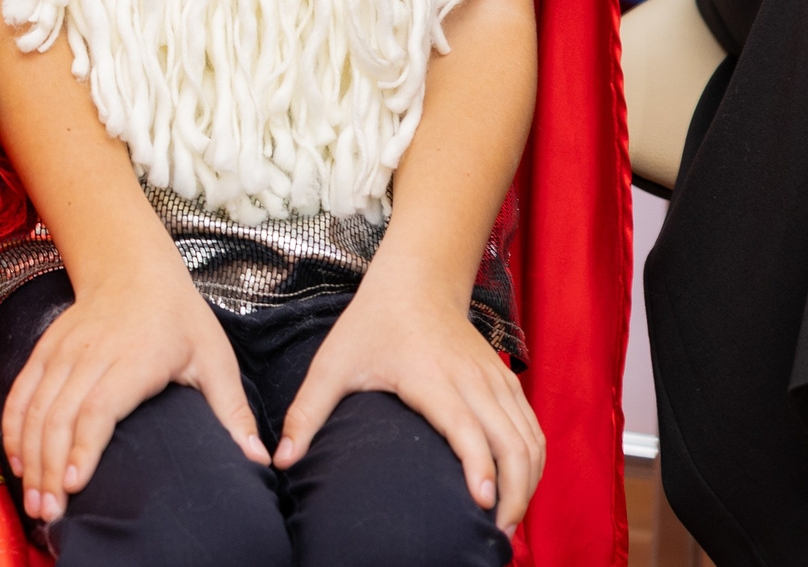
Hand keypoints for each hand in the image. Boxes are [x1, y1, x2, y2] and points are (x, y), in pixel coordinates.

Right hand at [1, 263, 268, 522]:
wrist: (131, 266)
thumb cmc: (180, 317)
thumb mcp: (215, 358)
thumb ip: (233, 411)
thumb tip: (261, 461)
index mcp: (135, 358)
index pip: (99, 406)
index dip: (84, 447)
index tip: (75, 485)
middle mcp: (91, 354)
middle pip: (59, 416)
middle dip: (49, 468)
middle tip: (49, 513)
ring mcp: (62, 351)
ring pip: (36, 407)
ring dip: (29, 455)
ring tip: (33, 501)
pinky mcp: (45, 350)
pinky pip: (21, 392)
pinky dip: (14, 427)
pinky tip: (16, 460)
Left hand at [275, 272, 543, 531]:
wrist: (415, 281)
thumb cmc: (370, 325)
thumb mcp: (332, 364)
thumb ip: (307, 413)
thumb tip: (282, 461)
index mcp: (430, 377)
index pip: (466, 428)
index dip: (479, 467)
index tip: (481, 505)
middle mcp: (471, 379)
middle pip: (511, 443)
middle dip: (514, 494)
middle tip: (497, 534)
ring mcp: (495, 379)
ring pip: (530, 439)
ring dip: (528, 483)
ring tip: (508, 522)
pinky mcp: (507, 380)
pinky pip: (533, 428)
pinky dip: (534, 462)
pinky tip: (520, 488)